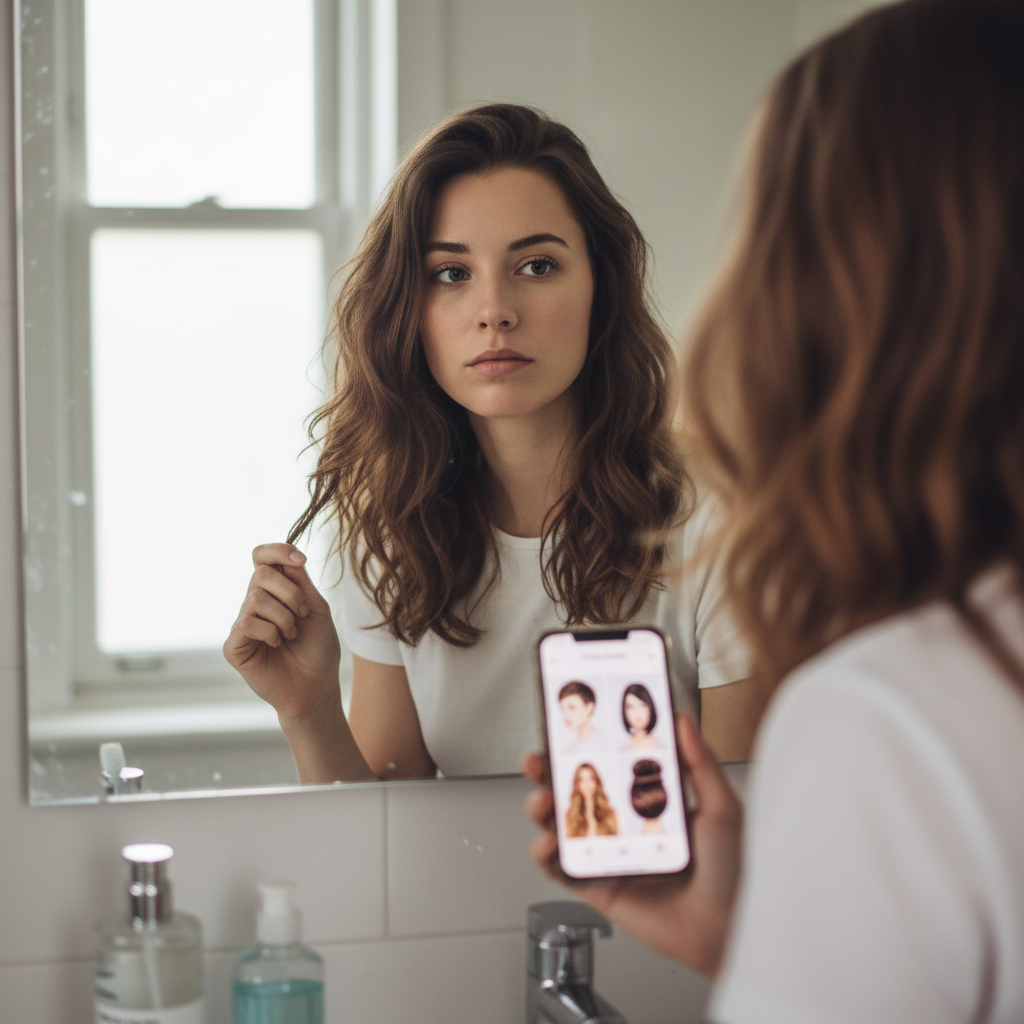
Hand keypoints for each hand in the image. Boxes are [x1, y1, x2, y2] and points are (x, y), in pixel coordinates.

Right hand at [224, 543, 342, 722]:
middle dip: (291, 593)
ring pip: (255, 598)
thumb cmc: (318, 649)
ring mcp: (243, 624)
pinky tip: (276, 645)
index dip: (278, 550)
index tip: (300, 561)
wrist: (316, 686)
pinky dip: (269, 632)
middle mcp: (255, 603)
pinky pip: (246, 622)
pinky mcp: (233, 646)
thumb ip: (300, 582)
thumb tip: (287, 557)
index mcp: (275, 591)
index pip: (262, 557)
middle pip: (262, 573)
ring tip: (291, 635)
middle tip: (302, 615)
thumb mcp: (315, 608)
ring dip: (284, 617)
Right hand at [523, 713, 741, 977]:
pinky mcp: (598, 885)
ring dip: (542, 808)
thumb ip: (701, 763)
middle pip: (576, 789)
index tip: (570, 725)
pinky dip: (545, 855)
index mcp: (650, 798)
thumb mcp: (721, 808)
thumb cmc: (730, 873)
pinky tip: (548, 842)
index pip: (610, 763)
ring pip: (561, 824)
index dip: (586, 745)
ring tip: (542, 801)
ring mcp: (608, 853)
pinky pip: (561, 869)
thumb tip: (682, 720)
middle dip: (549, 771)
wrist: (725, 930)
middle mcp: (624, 823)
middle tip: (539, 759)